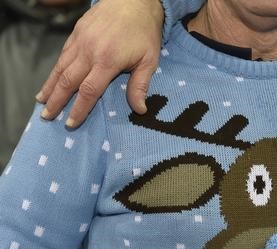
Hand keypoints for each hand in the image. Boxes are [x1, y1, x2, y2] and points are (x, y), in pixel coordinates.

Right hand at [37, 0, 164, 126]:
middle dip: (57, 101)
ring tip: (42, 101)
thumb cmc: (144, 33)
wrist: (133, 1)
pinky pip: (63, 55)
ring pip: (60, 67)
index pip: (89, 91)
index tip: (70, 123)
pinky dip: (54, 70)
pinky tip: (51, 80)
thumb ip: (140, 85)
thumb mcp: (149, 60)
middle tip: (47, 117)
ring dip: (50, 86)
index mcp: (107, 61)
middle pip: (68, 81)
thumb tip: (140, 110)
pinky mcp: (76, 33)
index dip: (79, 109)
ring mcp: (80, 41)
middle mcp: (89, 51)